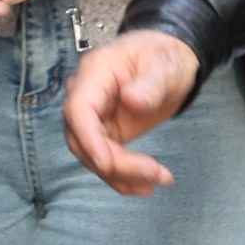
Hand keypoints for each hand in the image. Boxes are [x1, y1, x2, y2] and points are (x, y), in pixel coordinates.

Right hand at [64, 29, 201, 195]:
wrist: (166, 59)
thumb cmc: (163, 57)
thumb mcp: (164, 66)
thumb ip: (150, 84)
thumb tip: (132, 102)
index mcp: (94, 74)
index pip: (79, 110)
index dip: (88, 139)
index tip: (106, 164)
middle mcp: (85, 97)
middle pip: (82, 138)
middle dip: (114, 163)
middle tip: (154, 174)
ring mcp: (93, 116)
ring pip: (91, 154)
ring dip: (122, 174)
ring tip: (159, 180)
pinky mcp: (105, 131)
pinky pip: (105, 159)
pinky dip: (122, 177)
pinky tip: (145, 186)